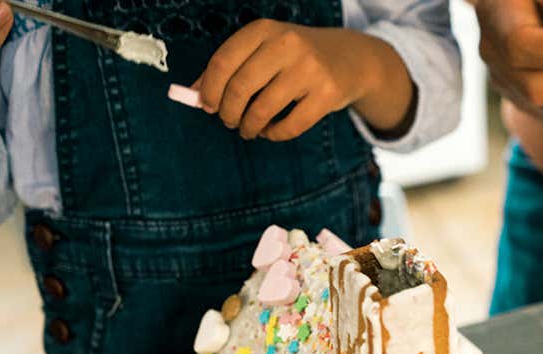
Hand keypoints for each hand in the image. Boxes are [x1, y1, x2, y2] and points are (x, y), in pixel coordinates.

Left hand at [192, 20, 412, 140]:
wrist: (350, 58)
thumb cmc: (295, 57)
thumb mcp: (264, 50)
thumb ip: (230, 68)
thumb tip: (192, 94)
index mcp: (264, 30)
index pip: (223, 62)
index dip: (209, 89)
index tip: (207, 106)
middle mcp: (286, 44)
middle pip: (240, 88)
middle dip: (228, 113)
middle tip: (229, 121)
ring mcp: (309, 69)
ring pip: (263, 110)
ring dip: (249, 127)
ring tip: (248, 130)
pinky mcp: (327, 94)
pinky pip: (291, 126)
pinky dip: (274, 134)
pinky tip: (270, 131)